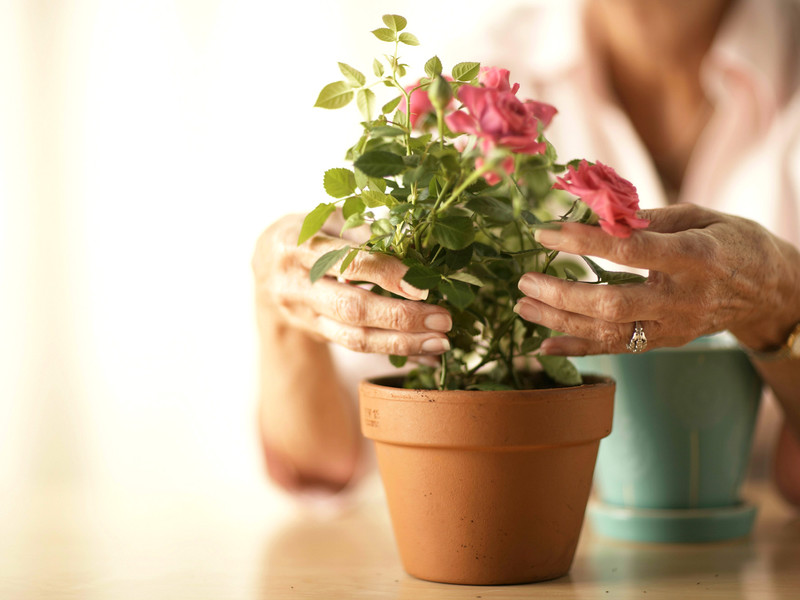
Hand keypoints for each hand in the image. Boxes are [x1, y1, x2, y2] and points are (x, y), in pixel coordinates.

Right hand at [252, 213, 451, 355]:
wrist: (267, 266)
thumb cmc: (308, 232)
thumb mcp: (328, 218)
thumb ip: (362, 230)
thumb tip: (412, 245)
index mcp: (297, 246)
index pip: (346, 263)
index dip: (385, 274)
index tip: (422, 286)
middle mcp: (296, 284)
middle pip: (352, 308)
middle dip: (401, 317)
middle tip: (442, 320)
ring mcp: (305, 315)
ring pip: (354, 338)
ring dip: (401, 343)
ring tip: (440, 343)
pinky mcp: (317, 334)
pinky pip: (358, 348)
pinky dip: (395, 352)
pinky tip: (426, 355)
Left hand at [515, 204, 799, 355]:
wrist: (769, 291)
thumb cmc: (731, 242)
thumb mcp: (700, 215)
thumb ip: (648, 217)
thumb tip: (596, 213)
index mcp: (694, 256)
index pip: (629, 250)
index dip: (583, 241)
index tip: (545, 232)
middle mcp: (682, 297)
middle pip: (612, 303)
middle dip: (561, 294)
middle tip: (525, 280)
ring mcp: (673, 326)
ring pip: (609, 333)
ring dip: (560, 321)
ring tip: (523, 306)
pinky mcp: (665, 343)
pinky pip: (616, 350)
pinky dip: (578, 349)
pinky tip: (544, 345)